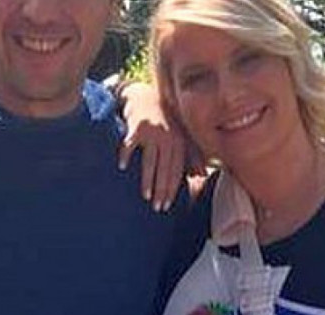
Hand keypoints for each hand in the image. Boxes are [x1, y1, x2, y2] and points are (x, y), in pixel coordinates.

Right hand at [117, 82, 186, 211]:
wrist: (144, 97)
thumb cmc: (163, 122)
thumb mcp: (179, 136)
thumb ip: (191, 155)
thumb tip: (202, 175)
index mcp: (180, 142)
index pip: (177, 171)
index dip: (172, 189)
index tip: (167, 205)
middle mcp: (169, 137)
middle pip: (165, 169)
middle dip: (162, 190)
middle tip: (157, 207)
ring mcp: (153, 132)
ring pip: (150, 161)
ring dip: (148, 180)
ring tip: (145, 196)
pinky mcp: (137, 126)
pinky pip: (130, 145)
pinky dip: (126, 155)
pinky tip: (123, 167)